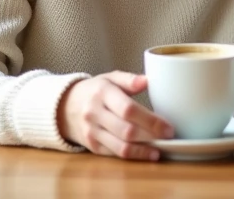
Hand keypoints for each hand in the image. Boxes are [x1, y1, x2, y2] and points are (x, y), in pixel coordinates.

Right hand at [58, 72, 172, 160]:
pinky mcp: (93, 147)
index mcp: (102, 93)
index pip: (128, 109)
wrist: (65, 107)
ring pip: (121, 146)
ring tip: (160, 148)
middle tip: (169, 136)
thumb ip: (129, 79)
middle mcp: (94, 114)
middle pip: (127, 130)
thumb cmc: (95, 91)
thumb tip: (147, 80)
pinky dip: (134, 155)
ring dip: (144, 150)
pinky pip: (116, 154)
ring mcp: (92, 133)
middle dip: (151, 135)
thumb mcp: (110, 78)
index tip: (167, 125)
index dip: (150, 120)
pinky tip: (147, 153)